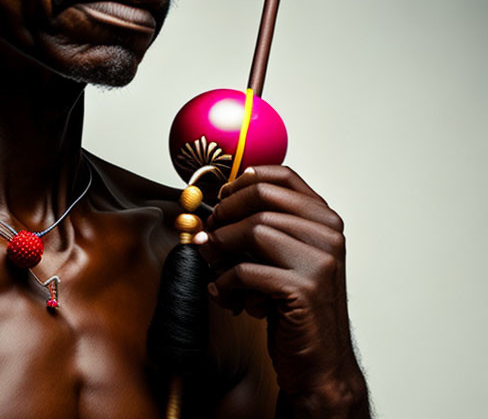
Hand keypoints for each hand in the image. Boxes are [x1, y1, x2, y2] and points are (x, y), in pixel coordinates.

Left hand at [200, 165, 368, 416]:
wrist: (320, 363)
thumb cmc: (294, 308)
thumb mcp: (285, 257)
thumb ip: (264, 226)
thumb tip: (215, 203)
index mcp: (326, 220)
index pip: (283, 175)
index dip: (244, 180)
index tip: (222, 196)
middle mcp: (329, 235)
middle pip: (260, 198)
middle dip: (225, 213)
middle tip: (208, 233)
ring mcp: (320, 261)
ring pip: (252, 230)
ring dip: (220, 248)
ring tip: (213, 267)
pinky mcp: (303, 289)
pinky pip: (245, 271)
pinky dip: (224, 283)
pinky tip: (223, 295)